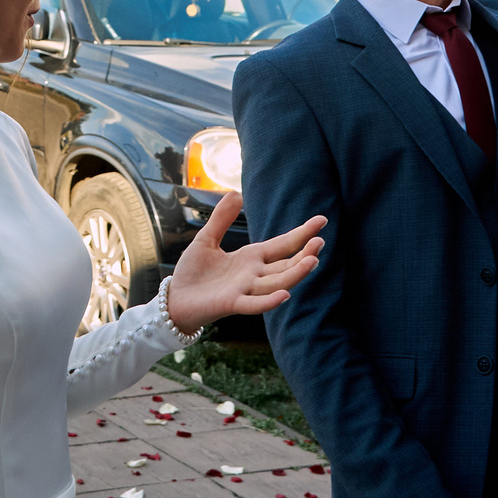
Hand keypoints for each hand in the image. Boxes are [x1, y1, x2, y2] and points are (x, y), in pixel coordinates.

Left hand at [162, 193, 325, 333]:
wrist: (175, 299)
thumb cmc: (192, 272)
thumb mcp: (206, 239)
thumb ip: (222, 219)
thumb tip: (236, 193)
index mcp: (251, 258)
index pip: (282, 245)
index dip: (301, 234)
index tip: (322, 221)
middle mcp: (253, 275)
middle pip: (285, 265)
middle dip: (304, 255)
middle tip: (320, 242)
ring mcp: (244, 290)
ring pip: (276, 283)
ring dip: (295, 274)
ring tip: (313, 261)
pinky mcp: (231, 303)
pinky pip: (254, 304)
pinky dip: (269, 301)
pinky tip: (285, 294)